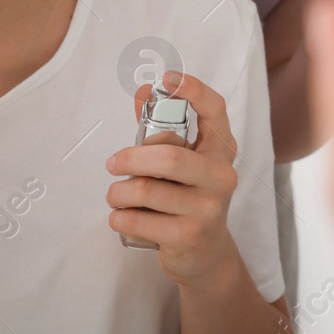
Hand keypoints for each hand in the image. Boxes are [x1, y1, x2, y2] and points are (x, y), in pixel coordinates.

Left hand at [105, 70, 243, 287]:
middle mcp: (221, 176)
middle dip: (131, 158)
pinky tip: (122, 217)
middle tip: (112, 163)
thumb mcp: (181, 163)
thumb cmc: (187, 198)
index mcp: (221, 151)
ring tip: (115, 195)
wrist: (206, 255)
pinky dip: (119, 217)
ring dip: (119, 192)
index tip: (167, 78)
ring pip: (146, 190)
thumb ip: (162, 129)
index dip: (193, 90)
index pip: (215, 111)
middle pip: (170, 157)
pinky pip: (138, 220)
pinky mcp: (189, 236)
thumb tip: (143, 90)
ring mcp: (208, 209)